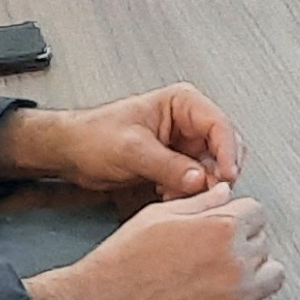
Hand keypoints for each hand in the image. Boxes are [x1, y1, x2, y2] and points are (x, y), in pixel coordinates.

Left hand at [0, 85, 245, 199]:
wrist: (71, 152)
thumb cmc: (93, 137)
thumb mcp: (131, 150)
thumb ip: (168, 165)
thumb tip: (200, 179)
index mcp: (182, 103)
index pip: (220, 125)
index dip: (228, 152)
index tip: (227, 176)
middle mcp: (188, 122)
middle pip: (224, 148)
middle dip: (217, 172)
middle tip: (209, 192)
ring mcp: (184, 145)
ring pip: (213, 168)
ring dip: (202, 186)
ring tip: (180, 194)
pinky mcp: (177, 164)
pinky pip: (197, 181)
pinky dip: (190, 193)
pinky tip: (171, 196)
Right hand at [25, 188, 282, 299]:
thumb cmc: (127, 258)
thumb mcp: (161, 215)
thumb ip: (201, 203)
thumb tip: (226, 194)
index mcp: (222, 227)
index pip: (257, 211)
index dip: (236, 215)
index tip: (222, 223)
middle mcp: (237, 260)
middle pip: (262, 241)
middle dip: (243, 240)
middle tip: (214, 247)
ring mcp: (237, 293)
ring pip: (271, 273)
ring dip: (255, 269)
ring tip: (225, 269)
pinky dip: (251, 298)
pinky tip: (227, 291)